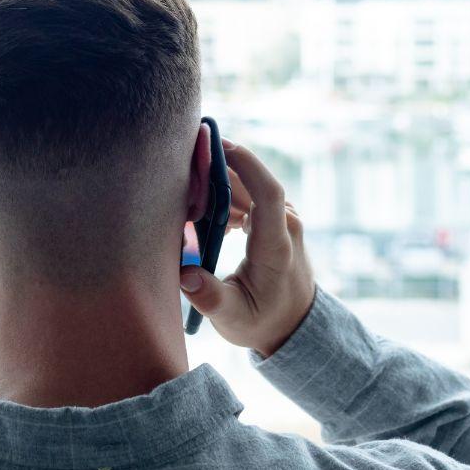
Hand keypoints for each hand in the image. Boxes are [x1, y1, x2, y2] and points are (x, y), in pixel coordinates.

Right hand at [179, 138, 316, 356]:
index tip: (218, 144)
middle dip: (213, 171)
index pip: (268, 192)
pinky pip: (249, 196)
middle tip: (176, 172)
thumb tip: (185, 275)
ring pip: (247, 187)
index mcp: (276, 245)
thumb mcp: (233, 318)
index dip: (245, 163)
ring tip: (183, 196)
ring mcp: (283, 219)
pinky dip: (223, 197)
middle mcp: (285, 225)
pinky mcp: (276, 219)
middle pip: (249, 183)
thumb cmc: (262, 322)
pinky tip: (202, 215)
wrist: (293, 326)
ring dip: (214, 185)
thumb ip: (209, 298)